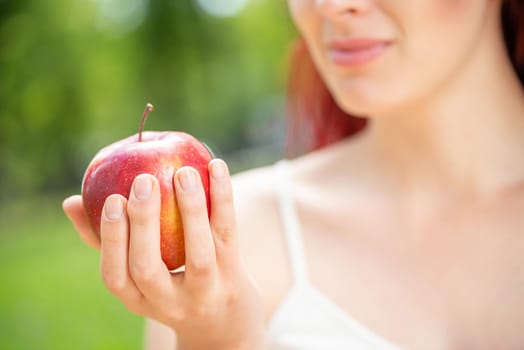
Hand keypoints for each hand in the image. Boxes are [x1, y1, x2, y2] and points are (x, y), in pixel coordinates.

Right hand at [63, 159, 264, 349]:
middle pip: (148, 267)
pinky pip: (228, 234)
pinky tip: (217, 166)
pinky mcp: (234, 276)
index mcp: (138, 300)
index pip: (115, 275)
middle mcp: (168, 302)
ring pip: (197, 253)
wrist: (224, 321)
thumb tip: (70, 202)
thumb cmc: (171, 285)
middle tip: (144, 180)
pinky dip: (223, 199)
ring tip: (184, 173)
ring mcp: (204, 291)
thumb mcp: (139, 275)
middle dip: (143, 222)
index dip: (111, 238)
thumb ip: (109, 241)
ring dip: (190, 210)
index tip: (113, 199)